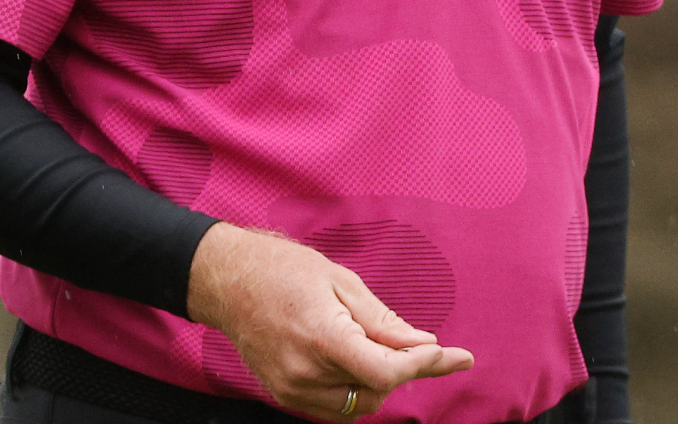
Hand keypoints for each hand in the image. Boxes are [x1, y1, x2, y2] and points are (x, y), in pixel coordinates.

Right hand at [186, 222, 473, 419]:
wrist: (225, 280)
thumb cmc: (283, 269)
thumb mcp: (341, 281)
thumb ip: (384, 319)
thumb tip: (423, 343)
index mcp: (323, 336)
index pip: (387, 372)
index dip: (424, 366)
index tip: (452, 355)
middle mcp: (306, 370)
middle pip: (377, 393)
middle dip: (401, 371)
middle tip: (411, 344)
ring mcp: (292, 387)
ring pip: (358, 407)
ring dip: (378, 384)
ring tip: (374, 348)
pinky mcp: (283, 394)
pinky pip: (334, 408)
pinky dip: (353, 391)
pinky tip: (353, 362)